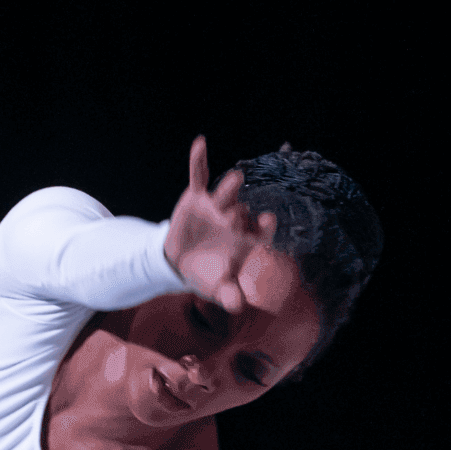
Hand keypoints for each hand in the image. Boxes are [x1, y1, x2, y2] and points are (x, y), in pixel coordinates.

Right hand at [164, 136, 276, 313]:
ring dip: (231, 187)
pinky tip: (200, 143)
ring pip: (226, 193)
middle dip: (241, 213)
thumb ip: (230, 295)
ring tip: (237, 179)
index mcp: (247, 239)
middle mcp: (236, 219)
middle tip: (238, 217)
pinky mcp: (198, 197)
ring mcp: (218, 206)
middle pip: (242, 211)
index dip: (265, 227)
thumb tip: (238, 306)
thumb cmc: (209, 273)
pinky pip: (200, 176)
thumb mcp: (219, 287)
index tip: (268, 221)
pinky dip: (199, 160)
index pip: (261, 231)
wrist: (182, 262)